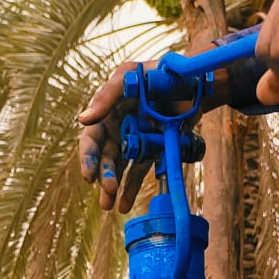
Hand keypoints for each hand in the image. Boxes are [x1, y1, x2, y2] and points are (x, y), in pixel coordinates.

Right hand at [78, 57, 234, 212]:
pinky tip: (124, 206)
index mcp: (108, 110)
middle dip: (104, 174)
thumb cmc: (160, 72)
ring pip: (119, 168)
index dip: (88, 157)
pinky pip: (139, 172)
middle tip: (108, 188)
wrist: (195, 84)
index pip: (91, 137)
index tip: (89, 175)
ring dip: (113, 187)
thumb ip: (108, 95)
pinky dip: (131, 190)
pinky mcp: (151, 152)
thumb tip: (82, 120)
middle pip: (104, 156)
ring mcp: (134, 141)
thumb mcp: (132, 75)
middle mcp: (118, 128)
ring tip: (111, 205)